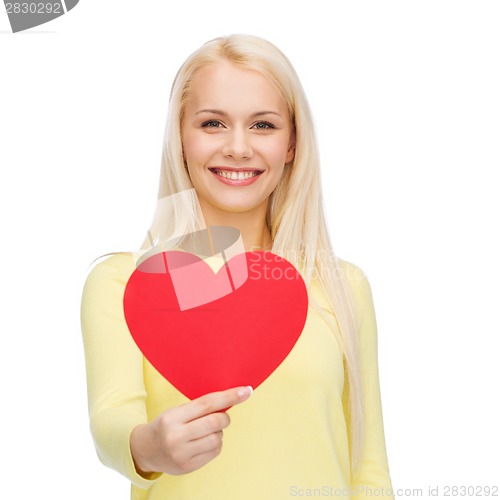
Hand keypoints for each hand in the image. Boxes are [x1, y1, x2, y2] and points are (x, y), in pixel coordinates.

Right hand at [130, 385, 252, 475]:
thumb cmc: (166, 425)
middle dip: (225, 417)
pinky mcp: (188, 466)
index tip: (246, 391)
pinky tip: (204, 442)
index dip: (229, 396)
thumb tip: (230, 401)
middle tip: (221, 416)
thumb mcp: (177, 411)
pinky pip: (215, 451)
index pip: (207, 403)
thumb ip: (200, 407)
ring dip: (219, 432)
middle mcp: (176, 436)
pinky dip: (215, 443)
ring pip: (218, 438)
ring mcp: (182, 454)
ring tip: (206, 431)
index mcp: (173, 417)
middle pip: (215, 421)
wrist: (146, 450)